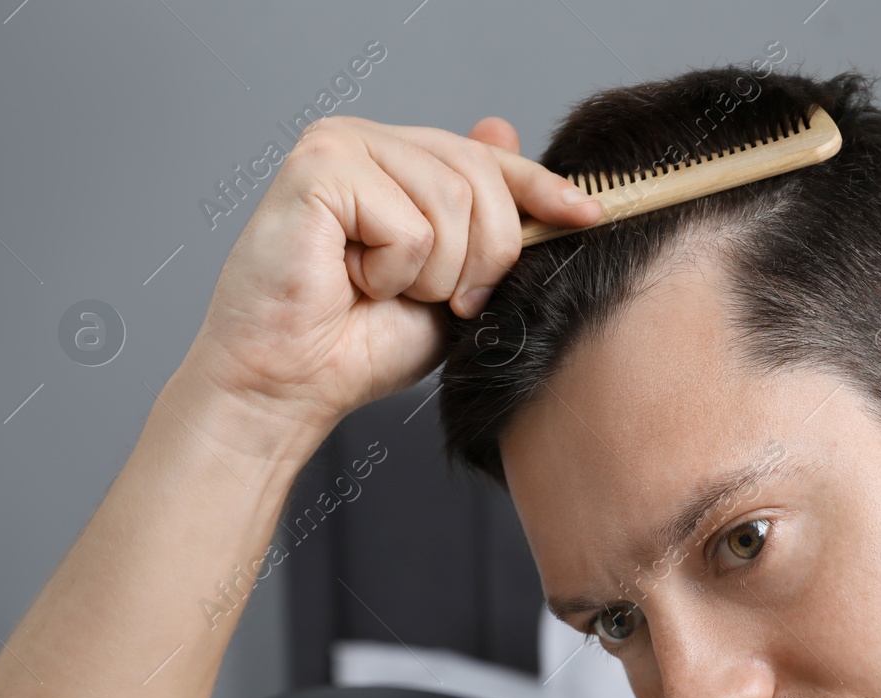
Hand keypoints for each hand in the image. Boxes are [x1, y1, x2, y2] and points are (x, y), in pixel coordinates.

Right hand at [179, 114, 601, 452]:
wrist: (292, 386)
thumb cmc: (359, 344)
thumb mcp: (452, 283)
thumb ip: (481, 223)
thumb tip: (504, 129)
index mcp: (396, 159)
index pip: (488, 159)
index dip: (542, 188)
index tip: (588, 214)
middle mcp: (365, 141)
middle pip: (481, 177)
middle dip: (485, 256)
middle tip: (445, 300)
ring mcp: (338, 147)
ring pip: (451, 199)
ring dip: (435, 272)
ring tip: (386, 291)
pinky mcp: (316, 170)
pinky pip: (408, 223)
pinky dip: (394, 272)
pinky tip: (353, 282)